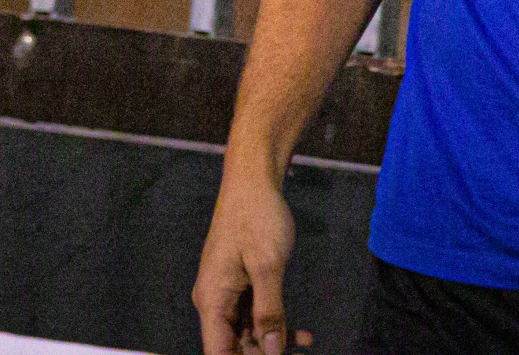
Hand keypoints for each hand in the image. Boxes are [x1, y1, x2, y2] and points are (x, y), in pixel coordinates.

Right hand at [193, 165, 298, 354]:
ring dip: (275, 343)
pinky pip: (255, 317)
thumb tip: (271, 351)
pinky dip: (276, 325)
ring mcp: (227, 294)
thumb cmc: (257, 217)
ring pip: (247, 335)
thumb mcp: (268, 265)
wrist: (254, 181)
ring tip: (305, 346)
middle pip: (234, 348)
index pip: (218, 353)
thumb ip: (270, 311)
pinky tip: (302, 333)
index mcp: (212, 300)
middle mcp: (215, 301)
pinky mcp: (240, 286)